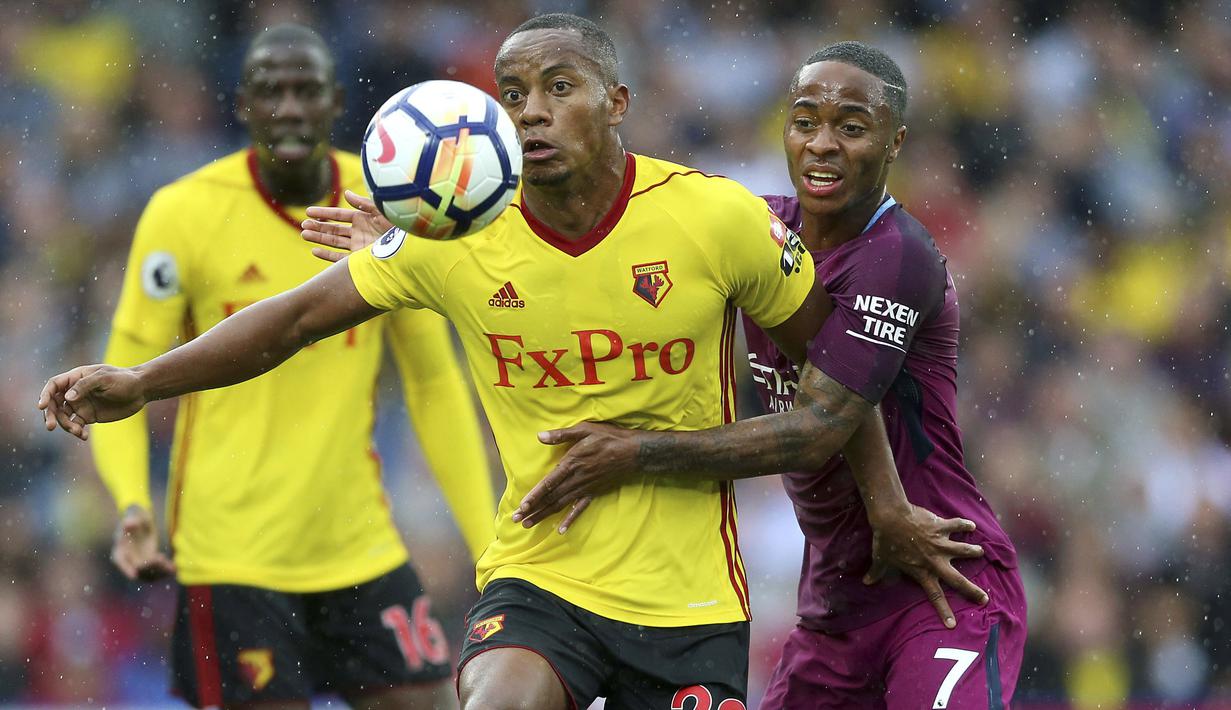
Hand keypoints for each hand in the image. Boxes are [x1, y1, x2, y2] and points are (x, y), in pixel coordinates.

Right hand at [37, 365, 147, 439]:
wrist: (141, 390)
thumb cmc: (124, 379)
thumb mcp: (105, 379)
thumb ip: (85, 386)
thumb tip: (67, 398)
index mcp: (76, 378)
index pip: (54, 385)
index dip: (45, 395)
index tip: (41, 406)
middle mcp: (75, 392)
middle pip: (54, 403)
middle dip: (50, 415)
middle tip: (50, 427)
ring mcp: (81, 404)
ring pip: (63, 417)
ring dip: (66, 426)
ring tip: (78, 431)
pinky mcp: (89, 416)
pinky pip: (76, 425)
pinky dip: (76, 431)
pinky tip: (83, 436)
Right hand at [111, 505, 175, 580]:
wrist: (141, 522)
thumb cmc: (136, 517)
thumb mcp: (134, 517)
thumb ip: (132, 520)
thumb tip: (128, 522)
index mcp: (120, 550)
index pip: (120, 561)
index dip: (126, 569)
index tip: (134, 575)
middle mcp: (128, 560)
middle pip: (138, 569)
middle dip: (150, 566)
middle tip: (162, 558)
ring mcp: (138, 565)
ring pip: (148, 575)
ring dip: (160, 572)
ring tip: (171, 567)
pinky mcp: (148, 565)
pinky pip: (155, 574)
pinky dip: (164, 572)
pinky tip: (173, 568)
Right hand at [301, 189, 392, 261]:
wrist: (410, 247)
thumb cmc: (399, 226)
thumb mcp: (381, 211)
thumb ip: (363, 204)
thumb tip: (344, 193)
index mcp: (363, 220)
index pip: (338, 216)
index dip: (324, 213)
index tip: (308, 211)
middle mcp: (359, 233)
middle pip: (333, 229)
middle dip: (318, 226)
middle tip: (303, 224)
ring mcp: (358, 247)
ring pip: (334, 242)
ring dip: (318, 238)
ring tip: (304, 234)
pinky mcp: (360, 261)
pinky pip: (340, 259)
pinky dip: (327, 255)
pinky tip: (314, 250)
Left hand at [513, 422, 643, 532]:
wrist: (633, 452)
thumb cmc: (608, 437)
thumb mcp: (584, 429)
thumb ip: (562, 435)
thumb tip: (540, 436)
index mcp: (571, 464)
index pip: (548, 483)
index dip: (534, 496)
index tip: (521, 506)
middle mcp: (576, 479)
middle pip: (551, 498)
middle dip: (533, 509)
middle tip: (516, 520)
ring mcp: (585, 488)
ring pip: (561, 505)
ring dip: (544, 515)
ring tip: (529, 524)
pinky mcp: (594, 493)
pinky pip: (580, 509)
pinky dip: (570, 520)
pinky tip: (561, 531)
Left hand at [863, 505, 987, 627]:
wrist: (891, 518)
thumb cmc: (885, 541)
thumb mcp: (881, 559)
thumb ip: (876, 572)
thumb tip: (866, 581)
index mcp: (922, 572)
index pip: (935, 596)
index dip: (943, 611)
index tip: (952, 625)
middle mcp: (935, 561)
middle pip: (958, 580)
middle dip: (972, 590)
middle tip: (985, 599)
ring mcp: (940, 544)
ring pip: (963, 550)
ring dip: (972, 551)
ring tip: (980, 551)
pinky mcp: (941, 527)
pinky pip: (956, 525)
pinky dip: (964, 524)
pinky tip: (972, 525)